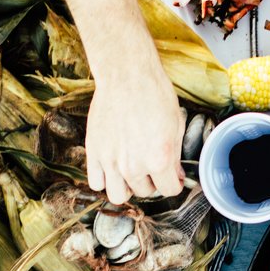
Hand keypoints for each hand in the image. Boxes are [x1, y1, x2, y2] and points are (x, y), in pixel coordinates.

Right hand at [85, 56, 182, 205]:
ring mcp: (111, 161)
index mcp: (159, 160)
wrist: (127, 75)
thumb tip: (175, 176)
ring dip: (127, 187)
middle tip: (150, 165)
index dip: (173, 184)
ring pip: (118, 196)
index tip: (172, 178)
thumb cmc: (154, 94)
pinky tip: (111, 167)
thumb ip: (175, 156)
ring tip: (130, 172)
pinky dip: (104, 179)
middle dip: (151, 181)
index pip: (169, 190)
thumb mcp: (175, 125)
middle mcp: (134, 166)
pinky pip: (96, 183)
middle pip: (144, 192)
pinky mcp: (94, 153)